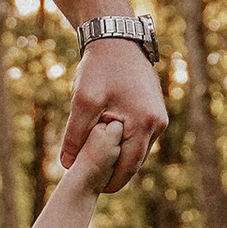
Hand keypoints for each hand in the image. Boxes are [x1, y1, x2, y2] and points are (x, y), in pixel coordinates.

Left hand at [58, 43, 163, 192]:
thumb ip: (75, 136)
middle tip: (93, 179)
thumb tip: (67, 165)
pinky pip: (140, 136)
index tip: (94, 188)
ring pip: (139, 149)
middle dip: (115, 171)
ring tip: (96, 160)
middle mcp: (158, 123)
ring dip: (120, 156)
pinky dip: (125, 142)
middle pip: (136, 161)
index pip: (129, 166)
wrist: (116, 39)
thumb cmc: (100, 68)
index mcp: (145, 123)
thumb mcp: (83, 101)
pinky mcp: (154, 110)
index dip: (111, 181)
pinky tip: (106, 141)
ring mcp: (159, 117)